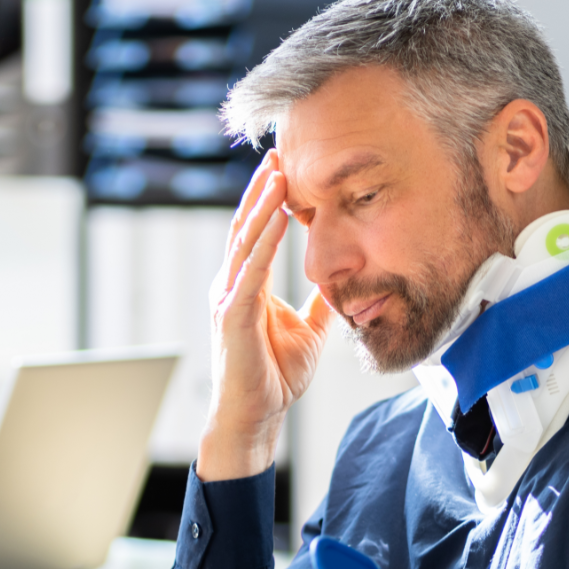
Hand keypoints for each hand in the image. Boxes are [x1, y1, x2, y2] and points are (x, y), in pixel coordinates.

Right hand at [197, 150, 334, 481]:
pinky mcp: (233, 316)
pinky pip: (251, 270)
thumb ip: (319, 303)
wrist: (254, 416)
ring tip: (278, 172)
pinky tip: (276, 216)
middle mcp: (231, 286)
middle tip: (278, 152)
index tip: (286, 168)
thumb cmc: (273, 376)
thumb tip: (339, 281)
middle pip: (245, 227)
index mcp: (246, 287)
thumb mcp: (308, 330)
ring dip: (261, 205)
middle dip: (261, 190)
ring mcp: (228, 299)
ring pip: (245, 241)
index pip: (256, 234)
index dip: (268, 201)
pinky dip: (264, 241)